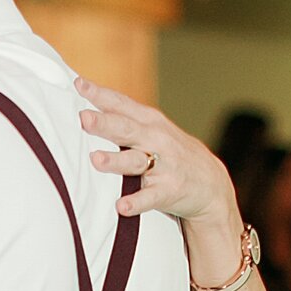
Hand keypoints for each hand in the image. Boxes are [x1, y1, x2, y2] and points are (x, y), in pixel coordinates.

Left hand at [76, 77, 239, 228]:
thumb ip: (125, 121)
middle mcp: (156, 140)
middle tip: (84, 118)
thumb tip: (87, 110)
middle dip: (105, 124)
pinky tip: (122, 206)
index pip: (122, 104)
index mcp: (150, 122)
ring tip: (96, 159)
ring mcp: (163, 166)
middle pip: (127, 130)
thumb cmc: (172, 154)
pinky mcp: (169, 190)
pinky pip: (150, 197)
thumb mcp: (154, 131)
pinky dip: (136, 202)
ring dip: (116, 161)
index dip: (100, 94)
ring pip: (136, 162)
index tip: (79, 84)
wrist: (211, 184)